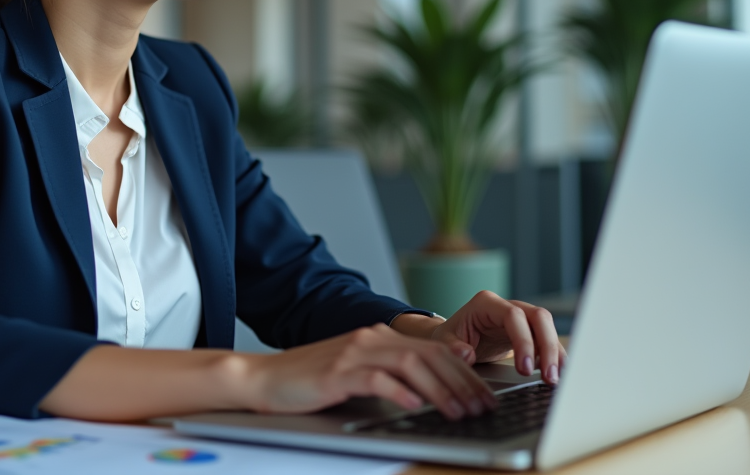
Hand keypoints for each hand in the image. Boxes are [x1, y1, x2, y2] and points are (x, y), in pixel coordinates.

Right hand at [244, 323, 497, 419]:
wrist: (265, 378)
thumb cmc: (312, 382)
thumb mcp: (357, 374)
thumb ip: (391, 374)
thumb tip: (431, 392)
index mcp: (379, 337)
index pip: (433, 350)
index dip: (464, 373)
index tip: (484, 395)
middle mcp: (370, 339)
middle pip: (428, 355)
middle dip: (461, 382)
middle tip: (482, 407)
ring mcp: (354, 353)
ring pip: (410, 364)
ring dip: (439, 389)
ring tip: (458, 411)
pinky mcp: (338, 373)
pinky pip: (377, 378)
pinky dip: (400, 392)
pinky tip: (414, 407)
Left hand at [429, 291, 565, 384]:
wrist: (455, 337)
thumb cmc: (450, 336)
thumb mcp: (443, 342)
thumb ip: (452, 348)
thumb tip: (467, 354)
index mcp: (486, 303)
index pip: (513, 316)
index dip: (523, 340)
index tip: (524, 369)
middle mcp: (507, 306)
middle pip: (538, 317)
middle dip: (547, 347)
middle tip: (549, 376)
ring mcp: (521, 316)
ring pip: (547, 327)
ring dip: (554, 353)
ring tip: (554, 379)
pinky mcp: (529, 330)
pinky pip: (547, 339)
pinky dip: (554, 355)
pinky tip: (556, 373)